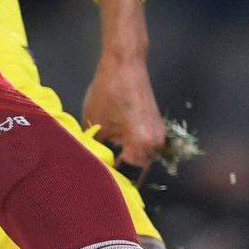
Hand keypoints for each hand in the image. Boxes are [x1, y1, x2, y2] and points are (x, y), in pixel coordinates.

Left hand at [83, 51, 166, 179]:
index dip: (110, 182)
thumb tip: (89, 167)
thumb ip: (94, 149)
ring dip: (124, 164)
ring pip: (140, 161)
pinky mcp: (157, 130)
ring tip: (104, 165)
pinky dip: (130, 153)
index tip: (94, 185)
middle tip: (96, 178)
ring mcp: (159, 138)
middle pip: (136, 172)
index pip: (126, 177)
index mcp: (142, 146)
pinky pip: (143, 149)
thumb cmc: (109, 91)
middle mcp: (156, 146)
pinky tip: (114, 151)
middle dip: (118, 175)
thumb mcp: (95, 123)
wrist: (126, 63)